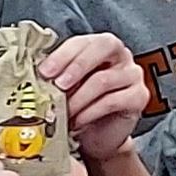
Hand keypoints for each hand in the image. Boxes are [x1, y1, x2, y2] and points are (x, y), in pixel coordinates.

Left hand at [43, 33, 151, 161]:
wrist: (97, 135)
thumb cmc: (80, 104)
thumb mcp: (66, 85)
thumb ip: (56, 74)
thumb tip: (36, 73)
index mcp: (101, 46)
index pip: (84, 41)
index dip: (63, 55)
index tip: (44, 72)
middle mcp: (121, 56)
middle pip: (103, 47)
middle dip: (76, 66)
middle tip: (58, 85)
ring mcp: (133, 75)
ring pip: (103, 80)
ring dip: (78, 98)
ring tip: (64, 111)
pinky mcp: (139, 97)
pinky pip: (112, 101)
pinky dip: (90, 112)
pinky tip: (78, 121)